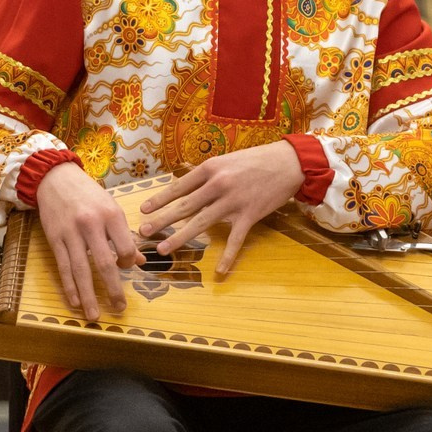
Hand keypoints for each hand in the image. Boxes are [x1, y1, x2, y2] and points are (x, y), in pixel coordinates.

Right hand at [35, 162, 140, 322]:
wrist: (56, 178)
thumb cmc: (88, 194)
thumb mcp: (111, 208)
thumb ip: (124, 235)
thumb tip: (140, 261)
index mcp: (111, 215)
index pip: (125, 248)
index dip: (128, 263)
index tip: (125, 268)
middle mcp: (92, 224)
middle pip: (105, 263)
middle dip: (113, 289)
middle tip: (119, 308)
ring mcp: (71, 232)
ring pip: (81, 270)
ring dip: (89, 295)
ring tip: (94, 316)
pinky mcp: (55, 238)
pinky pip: (63, 267)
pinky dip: (69, 286)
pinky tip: (75, 301)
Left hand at [136, 142, 306, 275]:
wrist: (289, 162)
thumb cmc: (257, 160)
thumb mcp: (227, 160)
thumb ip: (208, 175)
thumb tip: (186, 186)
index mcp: (211, 169)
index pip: (179, 187)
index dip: (160, 199)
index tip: (143, 210)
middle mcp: (218, 184)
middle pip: (184, 207)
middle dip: (161, 220)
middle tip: (142, 233)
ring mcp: (234, 201)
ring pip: (201, 223)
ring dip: (180, 237)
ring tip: (163, 249)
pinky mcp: (250, 215)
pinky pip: (236, 240)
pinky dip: (227, 256)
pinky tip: (219, 271)